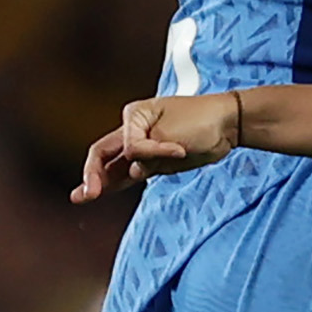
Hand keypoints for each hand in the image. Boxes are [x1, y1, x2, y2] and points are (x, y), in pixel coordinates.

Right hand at [72, 95, 239, 203]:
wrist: (228, 125)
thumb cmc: (201, 120)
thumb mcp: (171, 134)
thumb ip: (148, 154)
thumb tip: (134, 172)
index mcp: (134, 115)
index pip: (127, 143)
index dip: (149, 152)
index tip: (179, 150)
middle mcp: (134, 130)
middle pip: (104, 153)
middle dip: (94, 175)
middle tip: (86, 195)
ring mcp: (143, 147)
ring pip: (114, 166)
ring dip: (99, 181)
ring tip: (82, 196)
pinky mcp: (155, 162)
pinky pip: (130, 174)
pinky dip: (116, 183)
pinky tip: (100, 192)